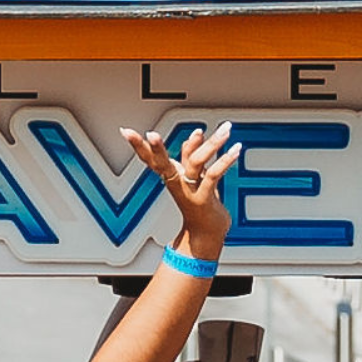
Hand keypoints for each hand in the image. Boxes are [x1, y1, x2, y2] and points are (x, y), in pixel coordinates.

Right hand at [122, 121, 239, 258]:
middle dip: (156, 149)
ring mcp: (189, 191)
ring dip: (212, 144)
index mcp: (171, 176)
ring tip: (226, 128)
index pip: (151, 158)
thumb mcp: (194, 176)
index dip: (138, 146)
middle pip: (162, 163)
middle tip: (151, 134)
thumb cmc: (200, 203)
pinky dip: (226, 161)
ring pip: (196, 163)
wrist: (207, 233)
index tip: (126, 131)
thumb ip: (192, 154)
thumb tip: (196, 133)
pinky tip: (236, 149)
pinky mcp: (204, 198)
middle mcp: (177, 183)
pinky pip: (214, 176)